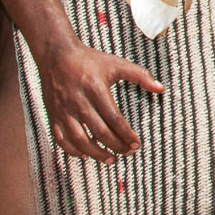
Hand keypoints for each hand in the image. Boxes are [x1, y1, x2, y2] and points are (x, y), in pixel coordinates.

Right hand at [37, 41, 164, 162]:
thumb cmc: (90, 60)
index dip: (126, 134)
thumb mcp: (116, 64)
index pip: (114, 118)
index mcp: (95, 89)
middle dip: (116, 146)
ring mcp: (64, 110)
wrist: (56, 55)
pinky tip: (86, 155)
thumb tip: (161, 88)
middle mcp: (79, 102)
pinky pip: (61, 139)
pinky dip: (73, 151)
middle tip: (128, 152)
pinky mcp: (53, 116)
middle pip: (100, 132)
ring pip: (80, 140)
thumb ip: (140, 75)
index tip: (137, 144)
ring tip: (111, 159)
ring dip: (96, 153)